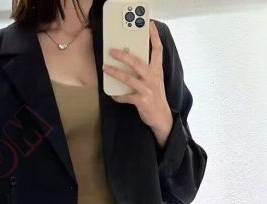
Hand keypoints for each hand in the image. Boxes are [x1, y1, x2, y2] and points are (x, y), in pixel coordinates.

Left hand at [102, 21, 173, 146]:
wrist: (161, 116)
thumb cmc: (155, 96)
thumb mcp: (155, 80)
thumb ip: (146, 69)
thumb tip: (130, 59)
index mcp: (157, 70)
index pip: (158, 49)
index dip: (154, 36)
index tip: (150, 25)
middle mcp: (153, 78)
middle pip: (137, 62)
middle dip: (123, 56)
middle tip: (111, 51)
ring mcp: (147, 89)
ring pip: (128, 78)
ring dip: (115, 73)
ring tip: (105, 68)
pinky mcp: (142, 101)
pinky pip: (126, 97)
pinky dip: (118, 95)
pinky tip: (112, 94)